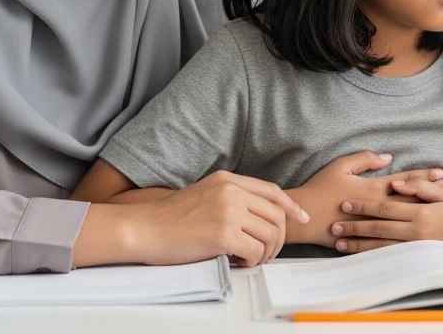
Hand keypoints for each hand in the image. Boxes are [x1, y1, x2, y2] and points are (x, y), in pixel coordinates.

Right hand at [77, 170, 309, 267]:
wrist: (142, 229)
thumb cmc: (169, 219)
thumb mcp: (204, 194)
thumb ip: (231, 198)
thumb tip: (258, 216)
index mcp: (228, 180)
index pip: (272, 191)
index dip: (290, 206)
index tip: (301, 219)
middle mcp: (232, 192)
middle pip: (276, 215)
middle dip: (279, 237)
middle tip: (268, 252)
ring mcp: (229, 212)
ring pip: (270, 235)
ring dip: (266, 252)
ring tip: (251, 259)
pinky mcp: (223, 234)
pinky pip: (256, 251)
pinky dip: (253, 261)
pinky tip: (240, 263)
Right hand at [284, 150, 442, 245]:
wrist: (301, 219)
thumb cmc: (319, 190)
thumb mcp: (339, 167)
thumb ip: (364, 159)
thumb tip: (387, 156)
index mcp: (371, 188)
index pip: (403, 181)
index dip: (423, 177)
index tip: (442, 173)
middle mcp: (377, 206)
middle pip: (412, 199)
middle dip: (436, 193)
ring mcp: (373, 223)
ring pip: (407, 216)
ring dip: (429, 210)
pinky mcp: (367, 237)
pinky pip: (394, 235)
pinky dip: (412, 231)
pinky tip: (427, 231)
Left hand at [332, 178, 442, 253]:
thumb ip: (419, 186)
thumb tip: (395, 182)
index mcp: (421, 211)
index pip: (385, 207)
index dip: (363, 205)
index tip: (345, 204)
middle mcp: (417, 230)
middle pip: (379, 227)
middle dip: (355, 226)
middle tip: (334, 223)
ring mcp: (416, 247)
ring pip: (381, 246)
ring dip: (358, 244)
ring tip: (339, 242)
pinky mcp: (417, 260)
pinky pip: (391, 258)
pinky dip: (373, 257)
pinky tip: (359, 256)